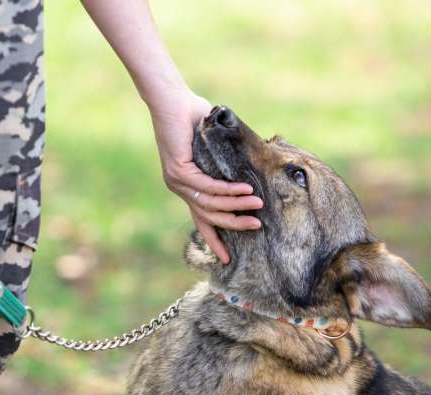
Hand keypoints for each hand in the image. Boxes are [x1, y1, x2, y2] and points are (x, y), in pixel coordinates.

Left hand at [148, 89, 262, 263]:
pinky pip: (208, 187)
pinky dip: (228, 190)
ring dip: (236, 206)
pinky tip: (245, 190)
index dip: (214, 239)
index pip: (201, 218)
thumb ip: (228, 161)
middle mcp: (180, 188)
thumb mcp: (214, 145)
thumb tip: (254, 169)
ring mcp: (177, 181)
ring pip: (210, 203)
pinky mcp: (178, 171)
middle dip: (233, 225)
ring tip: (258, 206)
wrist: (172, 100)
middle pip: (208, 216)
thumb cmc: (193, 117)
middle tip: (256, 227)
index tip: (227, 258)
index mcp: (187, 186)